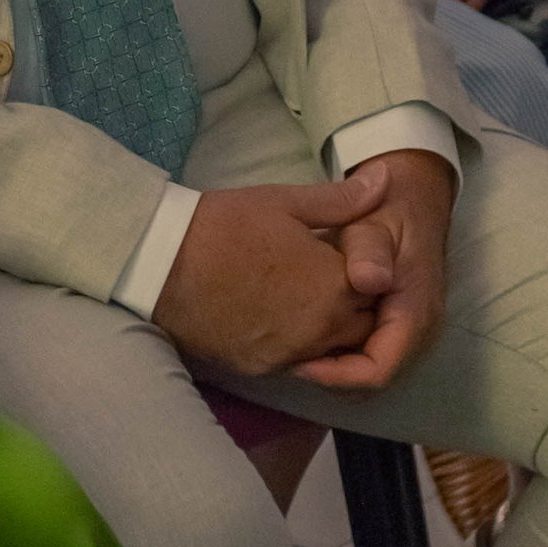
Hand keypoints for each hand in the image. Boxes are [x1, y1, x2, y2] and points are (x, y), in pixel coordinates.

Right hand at [152, 167, 396, 380]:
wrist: (160, 262)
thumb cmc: (224, 224)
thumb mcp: (285, 202)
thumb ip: (343, 200)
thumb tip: (387, 179)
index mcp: (334, 285)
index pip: (379, 288)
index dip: (368, 270)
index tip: (346, 254)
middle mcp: (320, 328)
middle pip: (362, 326)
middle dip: (356, 304)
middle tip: (327, 276)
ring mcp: (290, 353)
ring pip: (332, 350)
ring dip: (329, 328)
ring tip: (301, 296)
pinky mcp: (260, 367)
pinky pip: (296, 362)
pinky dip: (296, 344)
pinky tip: (275, 316)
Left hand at [287, 149, 455, 395]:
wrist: (411, 198)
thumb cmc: (388, 208)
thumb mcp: (373, 222)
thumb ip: (369, 250)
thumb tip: (369, 281)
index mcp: (415, 310)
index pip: (378, 370)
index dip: (336, 375)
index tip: (297, 361)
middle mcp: (418, 330)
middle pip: (372, 378)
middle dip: (331, 375)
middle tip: (286, 356)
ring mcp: (408, 330)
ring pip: (368, 370)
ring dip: (333, 366)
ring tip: (294, 348)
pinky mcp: (395, 324)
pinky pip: (368, 354)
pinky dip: (339, 353)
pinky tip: (309, 336)